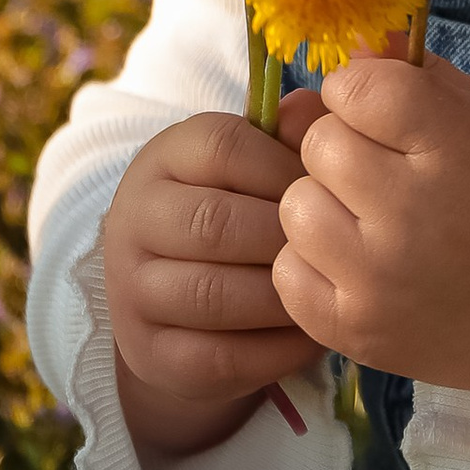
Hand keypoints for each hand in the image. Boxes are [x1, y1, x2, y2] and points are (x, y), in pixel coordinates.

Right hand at [102, 106, 320, 461]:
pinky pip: (218, 357)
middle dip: (286, 239)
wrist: (182, 298)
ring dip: (283, 297)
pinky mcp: (148, 355)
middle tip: (337, 249)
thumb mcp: (258, 166)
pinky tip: (309, 334)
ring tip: (327, 292)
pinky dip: (275, 350)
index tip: (330, 190)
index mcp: (164, 157)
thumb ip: (291, 136)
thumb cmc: (241, 210)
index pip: (223, 148)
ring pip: (213, 294)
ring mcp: (132, 290)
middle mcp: (133, 219)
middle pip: (216, 224)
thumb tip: (313, 113)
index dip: (286, 170)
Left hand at [275, 51, 469, 400]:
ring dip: (325, 205)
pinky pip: (288, 272)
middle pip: (320, 144)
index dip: (362, 92)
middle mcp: (412, 211)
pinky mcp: (356, 327)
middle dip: (344, 146)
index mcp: (455, 145)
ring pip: (296, 206)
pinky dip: (313, 264)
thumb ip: (420, 77)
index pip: (357, 88)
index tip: (381, 110)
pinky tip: (355, 263)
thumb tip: (352, 44)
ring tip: (367, 220)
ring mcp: (379, 275)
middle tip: (382, 170)